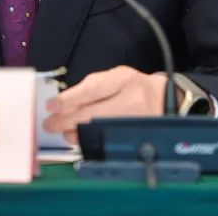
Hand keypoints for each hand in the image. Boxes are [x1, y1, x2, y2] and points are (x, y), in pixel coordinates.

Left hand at [42, 66, 180, 144]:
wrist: (166, 100)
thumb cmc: (136, 87)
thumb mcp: (117, 76)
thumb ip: (93, 86)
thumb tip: (65, 101)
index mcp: (124, 80)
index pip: (92, 89)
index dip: (70, 99)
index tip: (52, 106)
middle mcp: (130, 101)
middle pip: (92, 114)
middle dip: (66, 120)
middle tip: (50, 124)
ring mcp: (133, 122)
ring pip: (98, 130)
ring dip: (75, 133)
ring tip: (63, 131)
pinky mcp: (134, 136)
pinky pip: (107, 140)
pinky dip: (90, 140)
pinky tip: (79, 139)